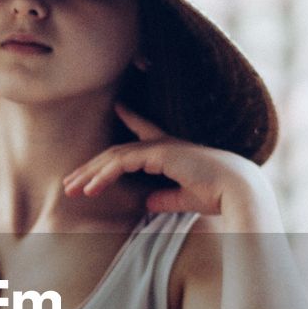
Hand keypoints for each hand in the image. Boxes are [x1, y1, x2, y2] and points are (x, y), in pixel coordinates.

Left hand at [62, 105, 277, 228]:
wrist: (237, 190)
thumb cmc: (218, 195)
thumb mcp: (185, 198)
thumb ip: (165, 198)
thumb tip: (147, 202)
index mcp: (172, 150)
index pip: (146, 130)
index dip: (131, 117)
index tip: (119, 106)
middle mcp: (163, 144)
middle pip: (117, 152)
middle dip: (91, 167)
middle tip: (70, 182)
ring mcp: (159, 146)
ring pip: (113, 157)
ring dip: (90, 174)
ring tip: (70, 189)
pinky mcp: (157, 154)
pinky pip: (121, 163)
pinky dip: (103, 176)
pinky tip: (89, 189)